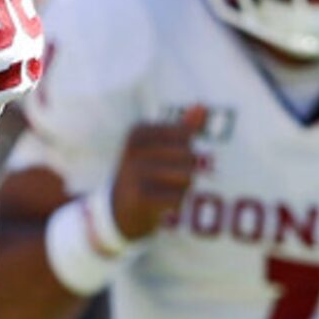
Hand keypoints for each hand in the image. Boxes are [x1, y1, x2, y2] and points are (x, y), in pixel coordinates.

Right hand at [107, 106, 207, 240]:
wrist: (116, 212)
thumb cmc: (144, 174)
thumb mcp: (159, 147)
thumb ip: (183, 127)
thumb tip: (202, 106)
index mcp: (139, 131)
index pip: (187, 134)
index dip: (186, 149)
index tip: (166, 159)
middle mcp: (135, 149)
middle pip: (190, 155)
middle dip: (188, 170)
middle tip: (167, 179)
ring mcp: (136, 173)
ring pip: (187, 176)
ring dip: (183, 188)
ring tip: (165, 191)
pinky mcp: (141, 197)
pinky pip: (179, 197)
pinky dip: (177, 204)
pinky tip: (163, 205)